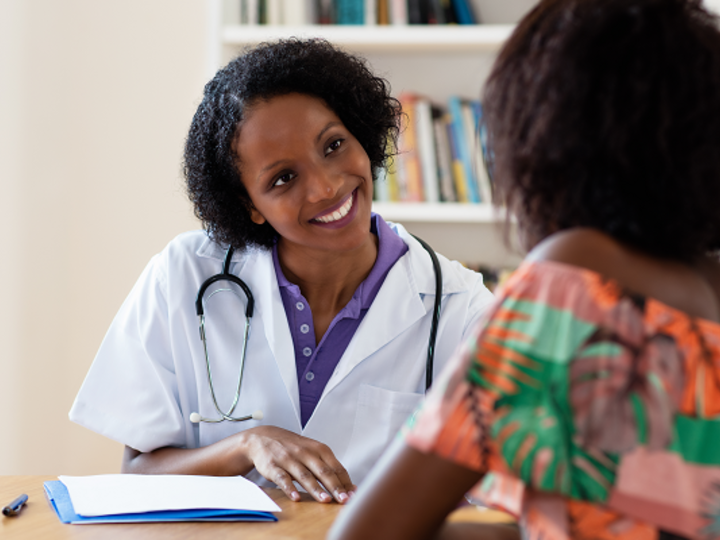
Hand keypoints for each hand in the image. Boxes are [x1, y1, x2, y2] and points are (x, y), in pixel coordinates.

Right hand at [240, 426, 355, 503]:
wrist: (264, 437)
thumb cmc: (294, 448)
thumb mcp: (313, 452)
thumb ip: (328, 467)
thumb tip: (348, 487)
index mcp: (319, 449)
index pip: (336, 468)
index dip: (346, 483)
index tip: (353, 495)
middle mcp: (306, 453)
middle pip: (324, 472)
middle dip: (335, 487)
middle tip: (344, 500)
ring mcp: (289, 459)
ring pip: (305, 475)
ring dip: (316, 489)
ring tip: (325, 500)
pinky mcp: (273, 466)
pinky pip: (283, 478)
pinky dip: (290, 488)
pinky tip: (296, 497)